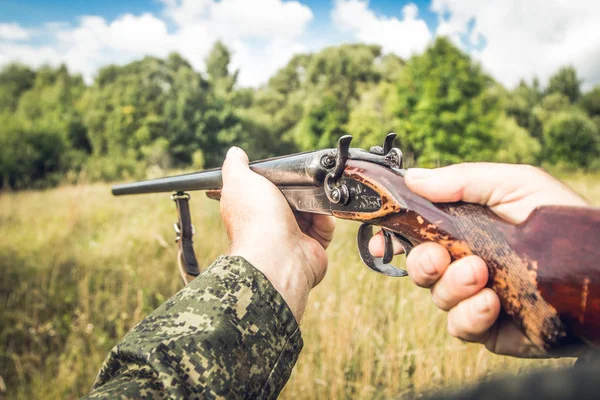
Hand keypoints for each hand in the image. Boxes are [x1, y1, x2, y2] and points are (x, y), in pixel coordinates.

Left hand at [220, 147, 334, 321]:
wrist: (279, 255)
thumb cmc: (256, 220)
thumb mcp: (239, 181)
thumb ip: (235, 165)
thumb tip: (235, 153)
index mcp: (252, 209)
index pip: (266, 189)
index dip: (275, 179)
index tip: (283, 172)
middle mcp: (270, 224)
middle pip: (292, 198)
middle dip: (299, 189)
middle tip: (302, 183)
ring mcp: (291, 236)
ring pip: (311, 210)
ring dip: (314, 202)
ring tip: (310, 200)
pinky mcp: (312, 247)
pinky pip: (325, 226)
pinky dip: (325, 220)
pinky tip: (319, 217)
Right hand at [370, 163, 587, 356]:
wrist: (598, 271)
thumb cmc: (560, 218)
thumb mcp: (514, 184)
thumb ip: (463, 179)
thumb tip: (411, 177)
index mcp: (461, 227)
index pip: (413, 232)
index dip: (390, 236)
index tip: (379, 240)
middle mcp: (462, 260)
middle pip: (417, 266)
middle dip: (422, 262)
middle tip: (441, 257)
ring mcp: (473, 295)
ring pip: (435, 296)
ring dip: (452, 285)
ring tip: (482, 274)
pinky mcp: (487, 327)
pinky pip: (458, 326)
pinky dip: (468, 315)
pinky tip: (492, 302)